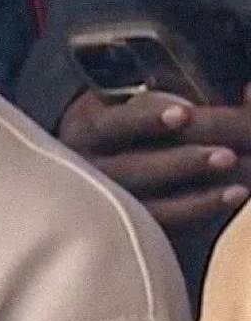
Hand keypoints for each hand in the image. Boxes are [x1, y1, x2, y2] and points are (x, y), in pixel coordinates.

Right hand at [59, 87, 250, 231]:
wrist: (96, 163)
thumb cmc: (126, 123)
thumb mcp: (130, 100)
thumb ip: (175, 93)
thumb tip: (247, 93)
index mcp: (84, 129)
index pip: (108, 125)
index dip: (145, 120)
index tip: (184, 113)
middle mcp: (87, 169)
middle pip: (132, 170)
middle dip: (182, 163)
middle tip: (227, 155)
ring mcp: (105, 202)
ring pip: (148, 207)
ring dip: (198, 198)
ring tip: (240, 187)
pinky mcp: (126, 225)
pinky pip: (163, 228)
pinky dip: (200, 214)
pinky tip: (232, 198)